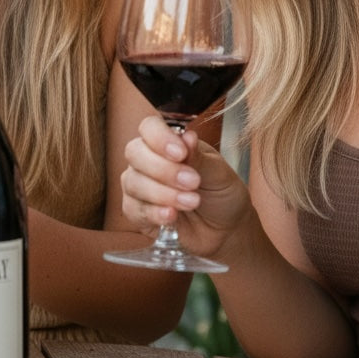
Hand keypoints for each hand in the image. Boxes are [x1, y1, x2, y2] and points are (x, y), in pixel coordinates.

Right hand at [120, 114, 250, 259]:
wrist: (225, 230)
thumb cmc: (221, 194)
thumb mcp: (219, 173)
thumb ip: (199, 157)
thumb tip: (187, 136)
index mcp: (167, 142)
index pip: (149, 127)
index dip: (159, 138)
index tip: (180, 153)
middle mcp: (147, 160)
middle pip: (135, 153)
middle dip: (163, 169)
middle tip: (193, 182)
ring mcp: (138, 185)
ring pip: (133, 182)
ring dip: (163, 194)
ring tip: (192, 202)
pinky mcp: (136, 212)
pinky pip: (133, 209)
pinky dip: (153, 213)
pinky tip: (171, 216)